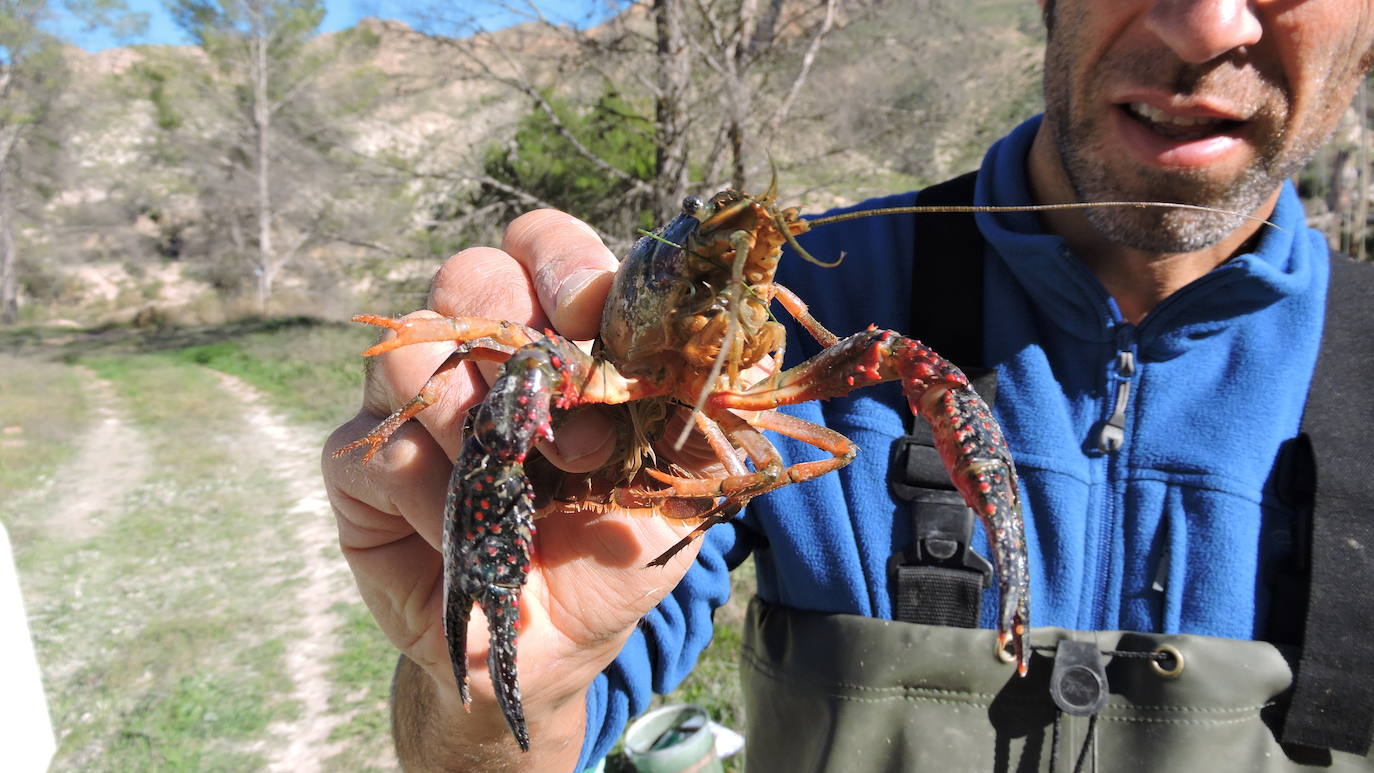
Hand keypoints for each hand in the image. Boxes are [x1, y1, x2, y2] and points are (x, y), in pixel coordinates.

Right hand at [322, 210, 719, 769]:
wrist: (544, 650)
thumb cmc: (608, 552)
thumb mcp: (677, 486)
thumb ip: (703, 413)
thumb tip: (757, 347)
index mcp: (554, 339)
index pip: (543, 249)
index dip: (565, 265)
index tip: (595, 318)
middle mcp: (478, 354)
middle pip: (471, 276)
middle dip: (523, 340)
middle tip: (575, 435)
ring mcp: (412, 403)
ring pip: (414, 346)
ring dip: (478, 414)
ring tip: (521, 482)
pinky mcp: (359, 465)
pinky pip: (384, 447)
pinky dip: (438, 493)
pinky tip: (471, 533)